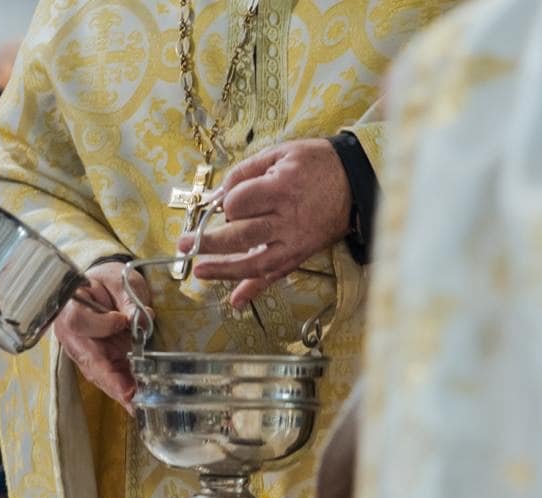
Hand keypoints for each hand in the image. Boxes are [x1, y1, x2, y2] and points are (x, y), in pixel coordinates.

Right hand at [53, 261, 148, 408]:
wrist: (104, 287)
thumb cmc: (108, 280)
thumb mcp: (119, 281)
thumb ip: (127, 298)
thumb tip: (140, 319)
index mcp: (69, 308)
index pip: (77, 322)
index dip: (100, 325)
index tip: (121, 321)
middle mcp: (72, 336)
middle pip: (87, 359)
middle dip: (109, 379)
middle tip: (128, 394)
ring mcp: (83, 352)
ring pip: (97, 374)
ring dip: (117, 389)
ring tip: (136, 404)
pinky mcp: (97, 361)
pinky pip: (107, 378)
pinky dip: (122, 390)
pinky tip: (135, 402)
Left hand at [179, 140, 350, 309]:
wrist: (356, 180)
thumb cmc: (316, 163)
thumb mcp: (280, 153)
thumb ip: (244, 172)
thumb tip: (215, 195)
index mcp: (281, 188)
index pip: (239, 203)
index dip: (226, 203)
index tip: (227, 201)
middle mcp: (287, 219)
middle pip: (240, 236)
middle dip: (209, 242)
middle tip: (185, 244)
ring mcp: (294, 241)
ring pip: (253, 262)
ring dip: (223, 270)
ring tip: (199, 271)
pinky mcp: (300, 254)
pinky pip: (275, 276)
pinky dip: (254, 290)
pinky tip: (235, 301)